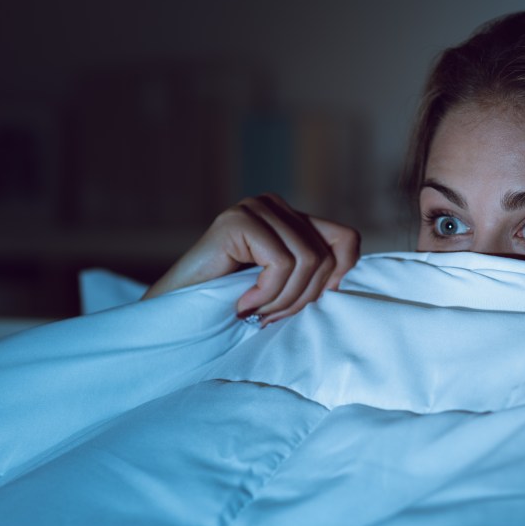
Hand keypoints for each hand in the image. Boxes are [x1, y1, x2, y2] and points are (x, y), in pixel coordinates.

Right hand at [143, 193, 359, 323]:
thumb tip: (348, 273)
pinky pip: (281, 263)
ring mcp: (255, 208)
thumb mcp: (286, 289)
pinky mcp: (237, 220)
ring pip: (308, 261)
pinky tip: (244, 304)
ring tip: (256, 312)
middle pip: (327, 256)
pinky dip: (267, 294)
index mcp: (292, 219)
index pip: (347, 239)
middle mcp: (275, 206)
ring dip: (283, 300)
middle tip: (272, 317)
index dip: (340, 275)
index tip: (311, 303)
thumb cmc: (231, 307)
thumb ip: (315, 272)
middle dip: (304, 298)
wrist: (177, 319)